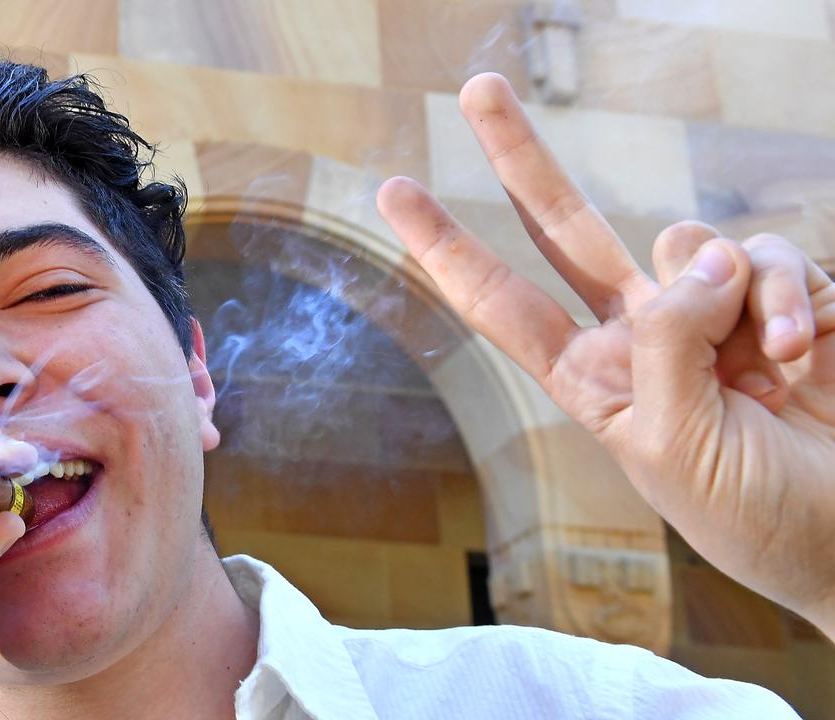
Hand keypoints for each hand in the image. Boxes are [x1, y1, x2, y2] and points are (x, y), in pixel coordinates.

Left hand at [377, 74, 834, 635]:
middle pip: (565, 226)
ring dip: (736, 291)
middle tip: (476, 87)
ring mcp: (711, 311)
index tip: (392, 192)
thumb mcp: (674, 446)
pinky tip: (801, 350)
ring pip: (692, 240)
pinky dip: (789, 294)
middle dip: (520, 159)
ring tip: (768, 366)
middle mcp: (642, 334)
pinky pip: (770, 254)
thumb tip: (700, 256)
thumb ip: (668, 344)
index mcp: (592, 378)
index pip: (502, 302)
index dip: (447, 249)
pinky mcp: (781, 298)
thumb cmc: (752, 514)